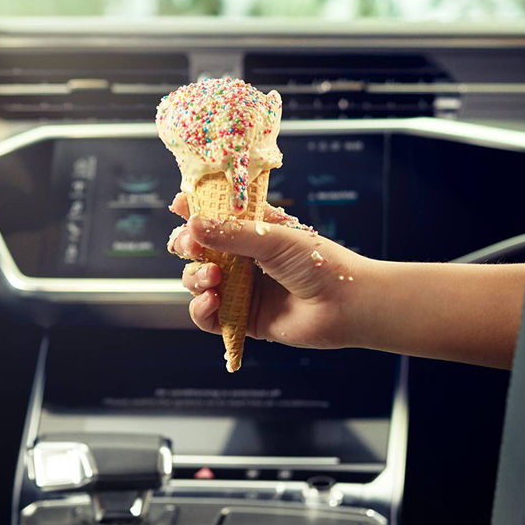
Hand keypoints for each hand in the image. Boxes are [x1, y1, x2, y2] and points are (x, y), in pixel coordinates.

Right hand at [168, 193, 370, 349]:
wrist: (345, 305)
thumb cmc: (319, 263)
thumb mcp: (273, 238)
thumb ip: (231, 233)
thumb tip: (192, 225)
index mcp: (254, 232)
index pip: (216, 218)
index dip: (196, 211)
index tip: (179, 205)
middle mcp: (244, 260)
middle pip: (199, 251)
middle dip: (188, 247)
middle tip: (190, 246)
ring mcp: (242, 290)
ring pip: (198, 282)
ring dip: (195, 278)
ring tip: (212, 277)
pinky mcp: (243, 319)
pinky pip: (209, 317)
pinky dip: (201, 310)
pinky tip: (212, 301)